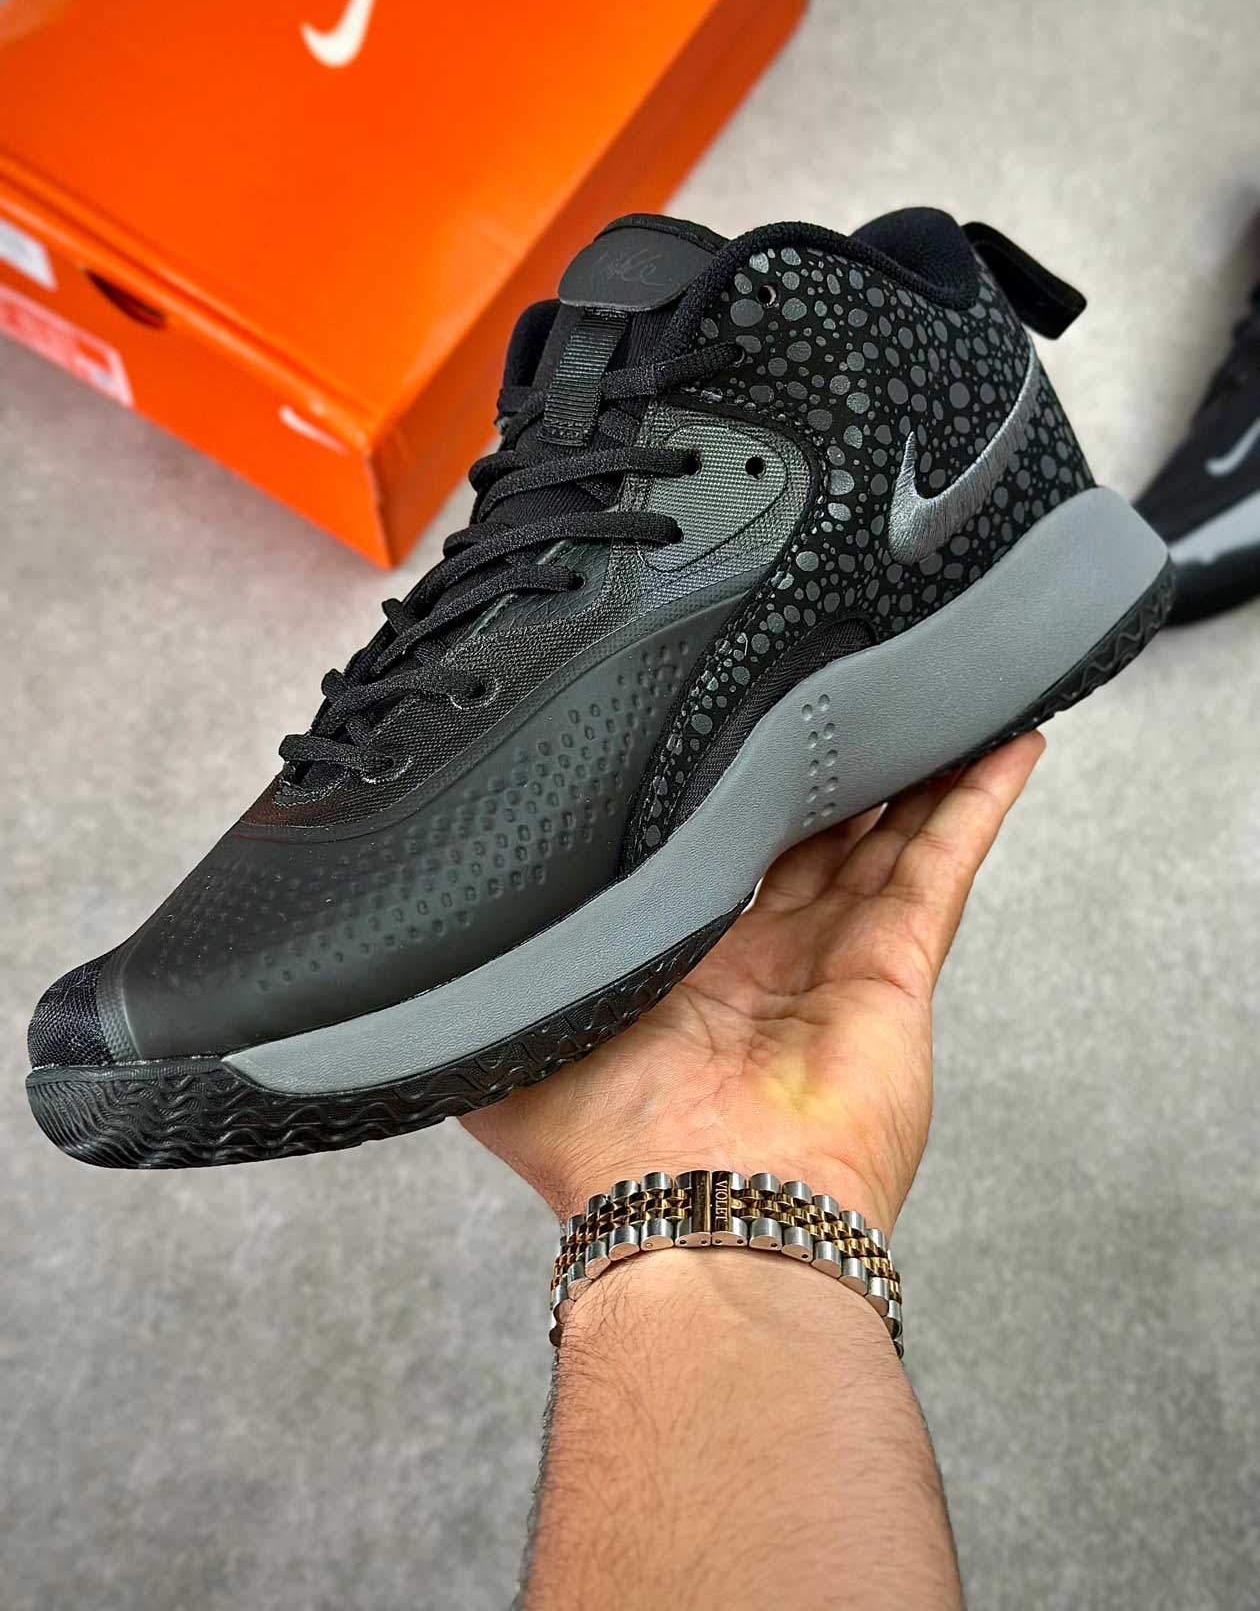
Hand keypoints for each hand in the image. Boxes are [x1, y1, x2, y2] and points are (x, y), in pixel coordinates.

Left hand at [463, 733, 1044, 1232]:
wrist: (693, 1219)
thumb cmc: (603, 1153)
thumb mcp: (508, 1046)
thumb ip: (489, 981)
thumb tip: (437, 927)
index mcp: (680, 962)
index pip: (711, 845)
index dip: (724, 783)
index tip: (730, 713)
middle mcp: (762, 956)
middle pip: (807, 830)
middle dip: (821, 760)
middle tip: (833, 675)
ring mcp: (837, 960)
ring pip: (885, 833)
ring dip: (911, 763)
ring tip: (928, 683)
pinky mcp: (895, 970)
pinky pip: (943, 865)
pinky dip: (977, 802)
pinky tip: (1002, 739)